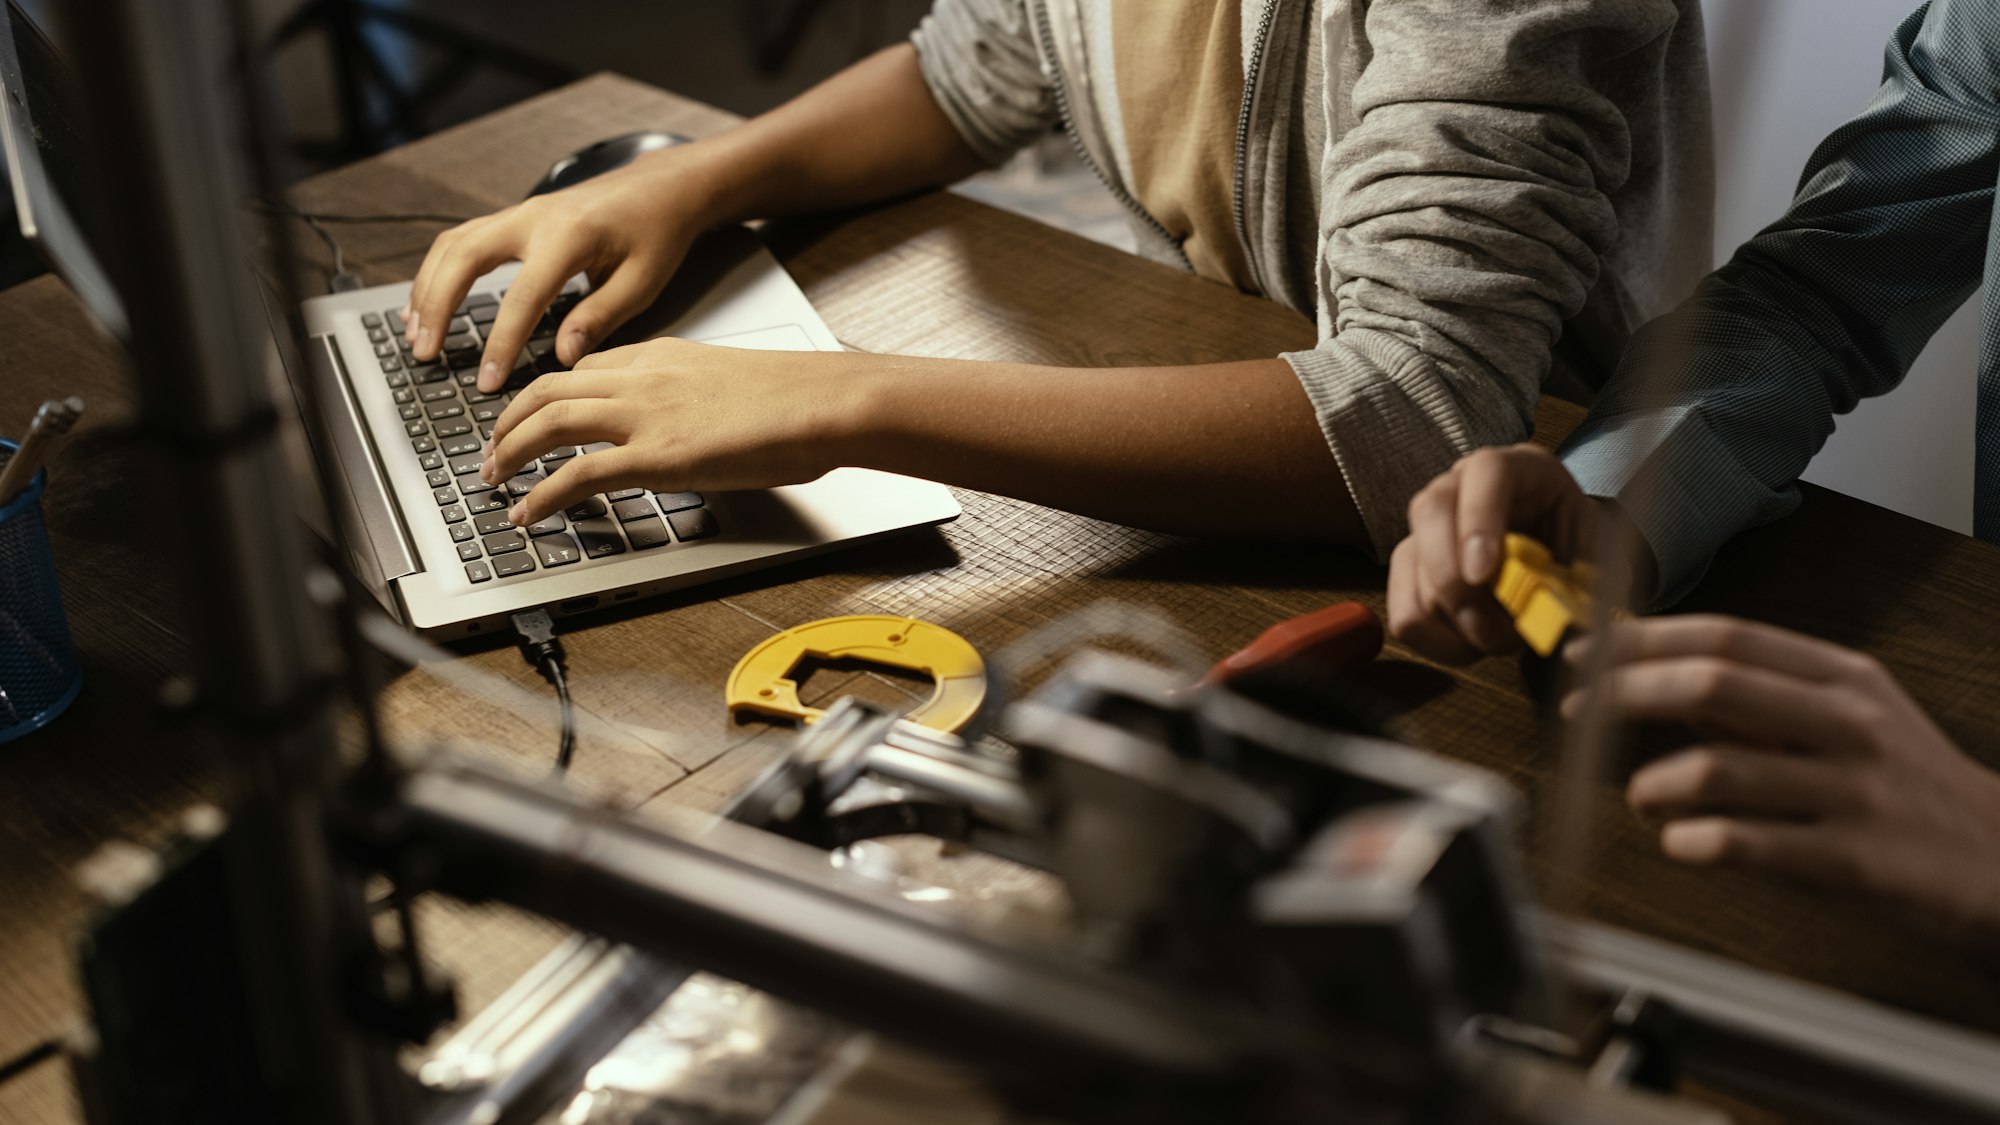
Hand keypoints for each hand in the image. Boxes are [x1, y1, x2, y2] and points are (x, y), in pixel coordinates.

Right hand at [404, 146, 720, 392]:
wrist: (660, 187)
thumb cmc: (656, 232)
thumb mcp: (642, 282)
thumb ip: (600, 318)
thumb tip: (562, 357)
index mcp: (569, 236)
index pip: (522, 297)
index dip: (500, 343)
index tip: (486, 381)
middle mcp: (534, 218)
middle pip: (464, 258)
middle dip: (437, 308)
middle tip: (425, 353)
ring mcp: (520, 213)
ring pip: (453, 245)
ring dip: (428, 288)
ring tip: (415, 334)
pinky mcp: (515, 218)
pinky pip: (462, 240)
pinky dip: (438, 271)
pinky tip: (428, 301)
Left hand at [477, 338, 871, 525]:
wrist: (823, 402)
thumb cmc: (799, 399)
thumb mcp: (732, 384)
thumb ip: (697, 399)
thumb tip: (696, 428)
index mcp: (662, 356)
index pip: (584, 368)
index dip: (547, 395)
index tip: (532, 416)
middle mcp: (642, 378)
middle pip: (549, 388)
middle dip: (509, 421)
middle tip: (493, 449)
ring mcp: (644, 415)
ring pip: (548, 422)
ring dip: (511, 452)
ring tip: (494, 479)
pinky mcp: (655, 457)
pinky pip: (578, 474)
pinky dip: (543, 495)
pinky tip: (529, 512)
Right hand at [1387, 444, 1618, 663]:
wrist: (1555, 558)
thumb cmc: (1575, 549)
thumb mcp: (1594, 554)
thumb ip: (1582, 576)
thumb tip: (1559, 614)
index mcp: (1516, 468)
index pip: (1486, 473)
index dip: (1479, 521)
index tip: (1483, 574)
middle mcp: (1459, 486)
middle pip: (1430, 512)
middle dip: (1453, 580)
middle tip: (1488, 629)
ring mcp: (1426, 525)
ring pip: (1410, 568)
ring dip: (1454, 621)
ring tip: (1499, 640)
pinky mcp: (1410, 568)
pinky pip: (1404, 610)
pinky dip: (1436, 641)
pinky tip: (1472, 645)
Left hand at [1569, 615, 1999, 940]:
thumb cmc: (1907, 783)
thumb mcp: (1849, 717)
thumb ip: (1761, 698)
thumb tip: (1660, 675)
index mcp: (1842, 676)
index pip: (1724, 638)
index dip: (1642, 641)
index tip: (1586, 655)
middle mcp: (1850, 722)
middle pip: (1712, 685)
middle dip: (1627, 693)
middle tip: (1580, 712)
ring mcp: (1854, 789)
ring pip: (1722, 768)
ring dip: (1655, 780)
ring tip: (1638, 793)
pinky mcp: (1854, 859)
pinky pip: (1749, 843)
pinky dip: (1694, 840)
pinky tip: (1679, 841)